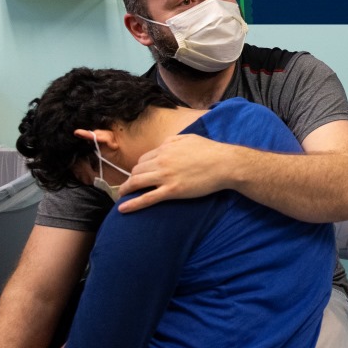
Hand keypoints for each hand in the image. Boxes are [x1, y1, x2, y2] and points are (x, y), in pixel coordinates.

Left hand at [116, 134, 233, 212]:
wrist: (225, 163)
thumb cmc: (211, 150)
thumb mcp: (190, 138)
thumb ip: (173, 140)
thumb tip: (163, 145)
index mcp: (166, 148)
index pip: (143, 159)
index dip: (140, 167)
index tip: (141, 173)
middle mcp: (162, 161)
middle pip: (137, 170)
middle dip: (132, 178)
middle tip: (132, 185)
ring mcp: (165, 176)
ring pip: (137, 182)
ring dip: (126, 189)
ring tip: (123, 195)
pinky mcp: (172, 191)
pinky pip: (147, 198)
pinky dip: (133, 204)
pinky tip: (123, 209)